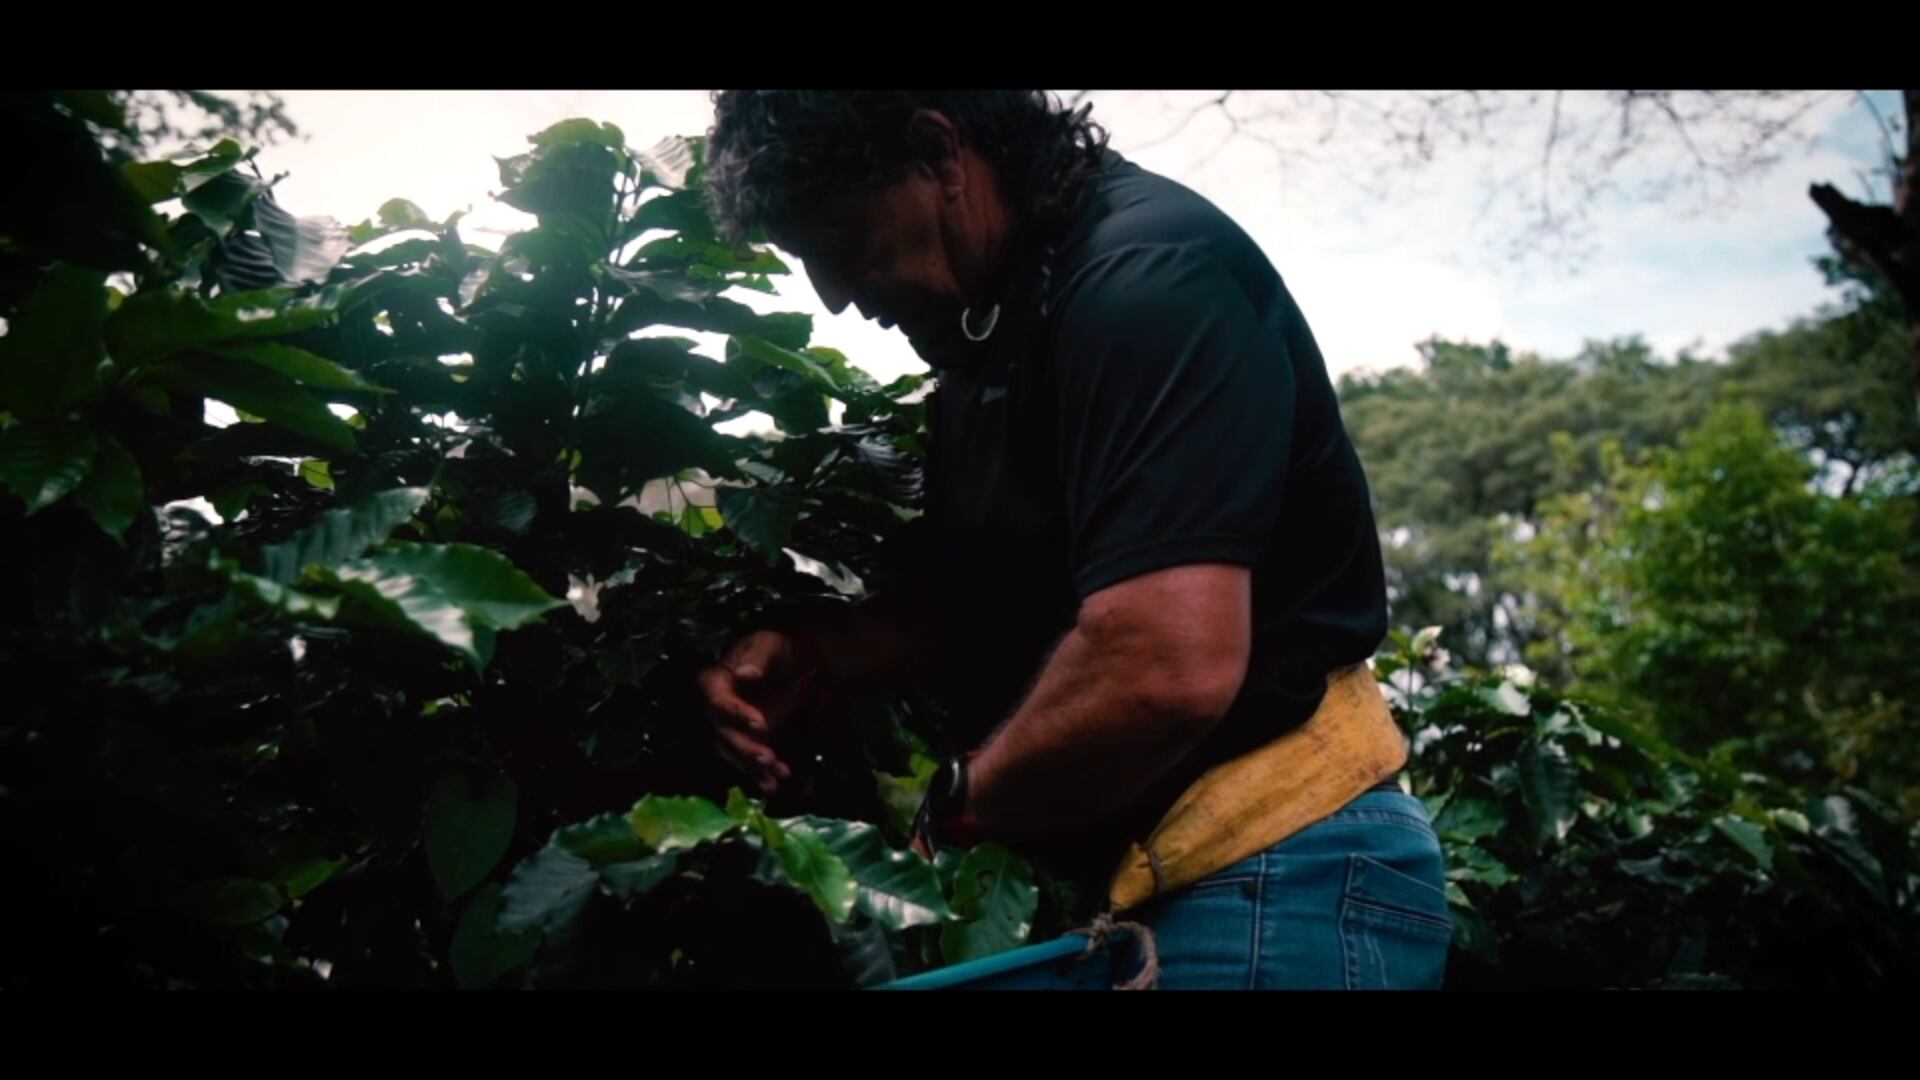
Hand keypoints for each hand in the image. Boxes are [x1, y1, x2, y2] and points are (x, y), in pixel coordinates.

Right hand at [698, 628, 820, 795]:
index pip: (718, 702)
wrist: (791, 664)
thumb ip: (757, 659)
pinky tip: (777, 781)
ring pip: (735, 753)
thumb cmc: (775, 649)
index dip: (736, 715)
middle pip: (724, 734)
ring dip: (753, 768)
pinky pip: (749, 762)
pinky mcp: (746, 742)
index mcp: (715, 682)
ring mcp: (730, 728)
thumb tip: (744, 673)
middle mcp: (716, 709)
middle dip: (745, 749)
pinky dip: (763, 774)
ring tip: (774, 777)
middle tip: (766, 758)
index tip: (760, 724)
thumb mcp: (768, 646)